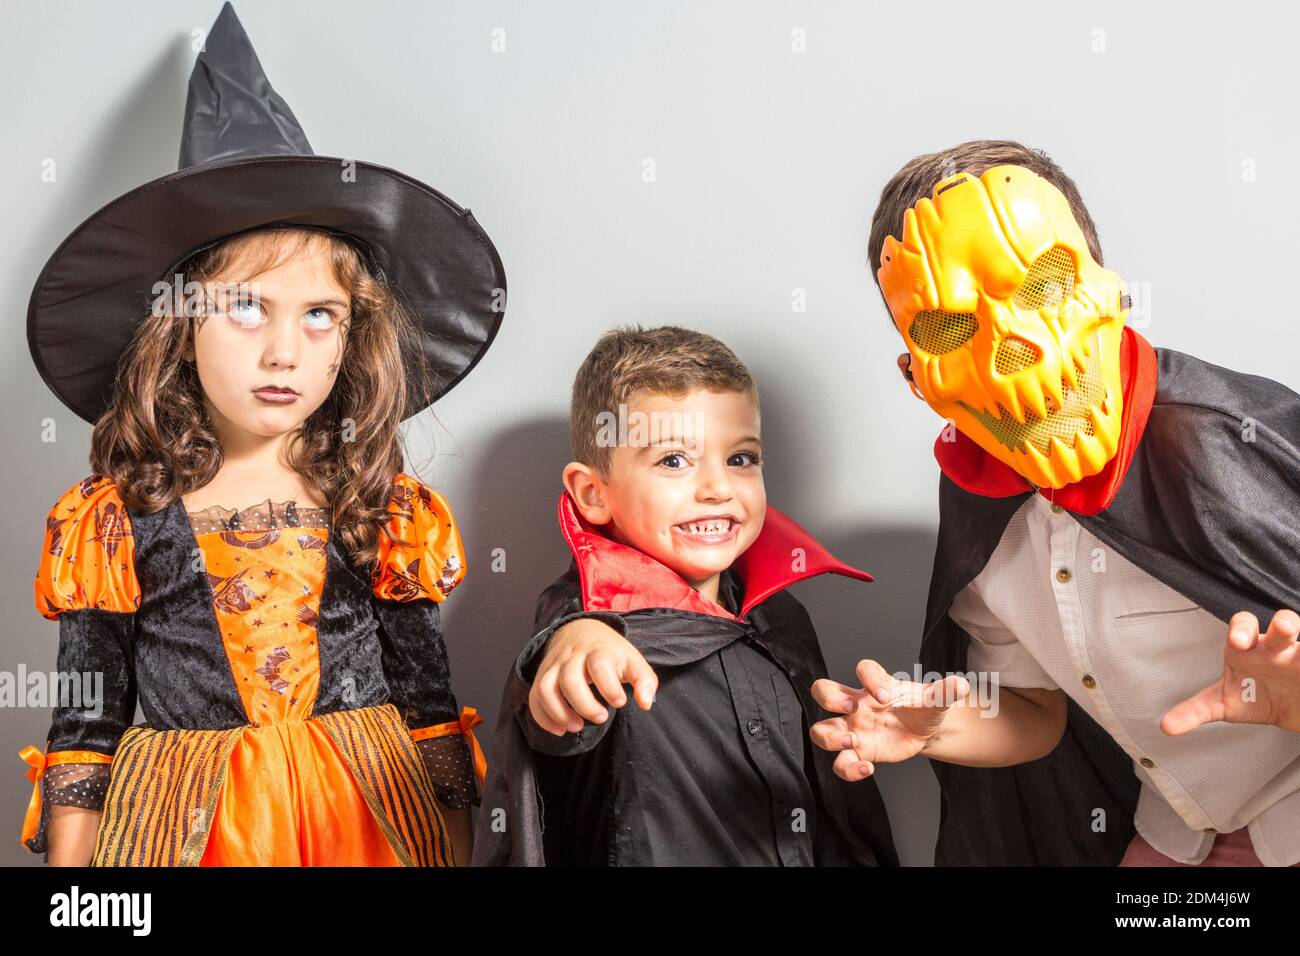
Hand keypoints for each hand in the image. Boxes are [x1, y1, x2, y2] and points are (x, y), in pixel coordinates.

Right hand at [528, 618, 657, 735]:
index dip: (609, 687)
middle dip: (584, 704)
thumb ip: (644, 681)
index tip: (620, 702)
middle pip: (570, 679)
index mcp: (598, 651)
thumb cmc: (610, 653)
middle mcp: (572, 657)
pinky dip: (543, 717)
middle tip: (601, 717)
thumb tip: (646, 703)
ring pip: (546, 688)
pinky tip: (560, 729)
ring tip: (577, 727)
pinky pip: (535, 697)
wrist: (580, 631)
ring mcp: (554, 666)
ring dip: (559, 713)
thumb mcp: (632, 661)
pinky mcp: (542, 676)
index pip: (599, 666)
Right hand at [809, 659, 969, 780]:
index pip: (864, 669)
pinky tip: (867, 768)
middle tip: (851, 708)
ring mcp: (854, 729)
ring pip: (821, 730)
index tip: (885, 694)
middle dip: (830, 698)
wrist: (925, 732)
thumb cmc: (922, 708)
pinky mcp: (858, 752)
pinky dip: (848, 768)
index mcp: (876, 685)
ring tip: (852, 742)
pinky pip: (840, 762)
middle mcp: (858, 705)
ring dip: (829, 737)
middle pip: (823, 691)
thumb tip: (960, 685)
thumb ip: (944, 693)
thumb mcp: (936, 700)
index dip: (868, 677)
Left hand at [1162, 609, 1299, 734]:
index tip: (1238, 643)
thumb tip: (1165, 726)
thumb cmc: (1253, 696)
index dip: (1241, 630)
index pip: (1242, 626)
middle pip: (1284, 625)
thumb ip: (1195, 711)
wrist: (1288, 709)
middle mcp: (1279, 648)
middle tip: (1283, 632)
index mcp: (1249, 649)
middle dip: (1284, 626)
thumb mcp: (1225, 704)